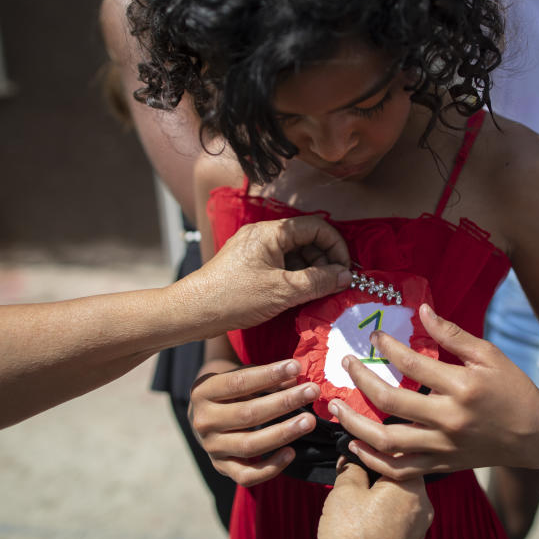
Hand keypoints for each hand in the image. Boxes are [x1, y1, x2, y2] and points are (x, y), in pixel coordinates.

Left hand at [189, 216, 351, 331]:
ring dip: (311, 271)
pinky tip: (300, 296)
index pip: (316, 227)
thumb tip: (346, 276)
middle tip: (333, 285)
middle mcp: (263, 235)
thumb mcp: (283, 291)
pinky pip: (281, 265)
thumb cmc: (234, 298)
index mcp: (271, 232)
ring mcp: (255, 250)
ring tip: (318, 294)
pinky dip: (295, 277)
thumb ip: (318, 281)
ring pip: (295, 254)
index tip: (345, 270)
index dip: (336, 246)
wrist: (193, 312)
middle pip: (306, 239)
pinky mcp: (250, 265)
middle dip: (325, 260)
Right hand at [189, 359, 319, 485]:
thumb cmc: (231, 390)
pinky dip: (271, 468)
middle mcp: (203, 421)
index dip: (269, 375)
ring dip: (283, 432)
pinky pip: (247, 476)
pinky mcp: (221, 468)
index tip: (296, 367)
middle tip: (312, 392)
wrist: (206, 414)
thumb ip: (266, 378)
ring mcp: (211, 448)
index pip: (239, 383)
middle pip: (247, 414)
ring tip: (309, 421)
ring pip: (249, 445)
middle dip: (284, 402)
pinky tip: (291, 452)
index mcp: (203, 392)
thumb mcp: (241, 375)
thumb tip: (295, 380)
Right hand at [317, 460, 432, 538]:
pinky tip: (361, 522)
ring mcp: (419, 528)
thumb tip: (353, 460)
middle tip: (350, 476)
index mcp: (411, 487)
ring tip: (353, 503)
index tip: (354, 449)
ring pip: (398, 498)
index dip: (372, 449)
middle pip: (399, 476)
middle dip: (374, 474)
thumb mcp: (344, 491)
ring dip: (378, 495)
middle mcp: (423, 506)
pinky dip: (381, 515)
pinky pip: (397, 519)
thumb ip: (352, 467)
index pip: (397, 454)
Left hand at [328, 304, 538, 477]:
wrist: (536, 434)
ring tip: (335, 409)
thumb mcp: (488, 354)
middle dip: (361, 379)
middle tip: (346, 364)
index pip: (412, 364)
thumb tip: (422, 310)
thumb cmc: (512, 388)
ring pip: (388, 441)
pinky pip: (400, 469)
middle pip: (390, 401)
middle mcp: (449, 419)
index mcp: (462, 387)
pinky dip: (373, 461)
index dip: (387, 347)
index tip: (374, 337)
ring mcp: (444, 446)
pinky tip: (354, 446)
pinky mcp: (442, 464)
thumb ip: (452, 334)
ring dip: (355, 424)